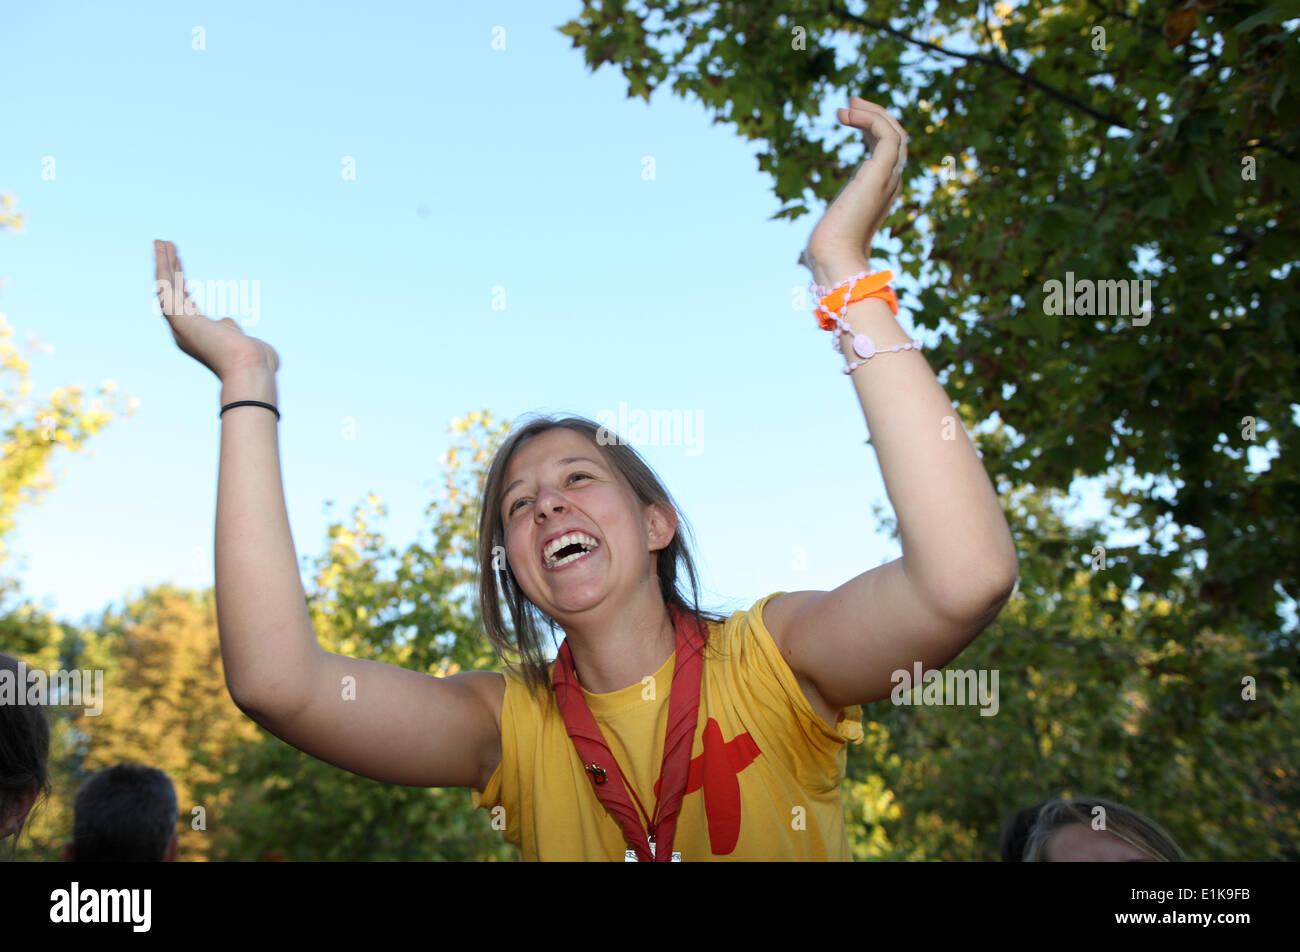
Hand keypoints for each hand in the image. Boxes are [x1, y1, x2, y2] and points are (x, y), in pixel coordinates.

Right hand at [154, 240, 279, 381]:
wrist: (250, 368)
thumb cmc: (254, 361)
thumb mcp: (241, 340)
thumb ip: (230, 329)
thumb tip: (226, 322)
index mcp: (199, 337)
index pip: (187, 308)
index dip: (183, 290)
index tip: (182, 276)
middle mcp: (184, 331)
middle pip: (174, 294)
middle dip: (172, 271)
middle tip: (168, 249)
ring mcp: (179, 324)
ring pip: (166, 287)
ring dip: (164, 262)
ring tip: (162, 241)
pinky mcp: (178, 316)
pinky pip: (165, 284)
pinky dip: (162, 264)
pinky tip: (162, 247)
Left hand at [799, 97, 908, 289]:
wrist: (834, 259)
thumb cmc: (828, 248)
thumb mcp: (831, 221)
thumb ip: (834, 217)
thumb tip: (816, 240)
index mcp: (882, 191)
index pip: (888, 150)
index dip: (871, 127)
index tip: (847, 115)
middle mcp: (890, 183)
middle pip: (896, 137)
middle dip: (874, 114)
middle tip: (849, 102)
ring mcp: (888, 179)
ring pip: (897, 132)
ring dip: (873, 112)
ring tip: (846, 107)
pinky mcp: (879, 176)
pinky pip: (888, 136)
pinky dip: (871, 119)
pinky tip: (848, 116)